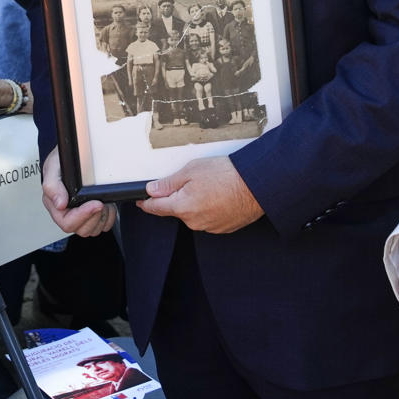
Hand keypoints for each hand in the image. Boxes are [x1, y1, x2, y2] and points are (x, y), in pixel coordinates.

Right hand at [42, 148, 114, 237]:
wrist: (73, 154)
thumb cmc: (60, 162)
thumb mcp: (53, 167)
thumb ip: (52, 186)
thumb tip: (60, 204)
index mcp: (54, 206)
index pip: (67, 223)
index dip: (83, 216)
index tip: (95, 203)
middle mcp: (67, 213)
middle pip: (82, 229)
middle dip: (94, 216)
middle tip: (100, 201)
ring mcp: (81, 215)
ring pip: (94, 230)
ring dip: (102, 216)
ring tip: (103, 201)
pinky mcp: (93, 215)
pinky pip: (104, 226)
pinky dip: (109, 217)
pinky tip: (106, 204)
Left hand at [137, 155, 261, 232]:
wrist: (257, 185)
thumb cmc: (226, 175)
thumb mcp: (191, 171)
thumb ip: (169, 183)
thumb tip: (151, 190)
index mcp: (182, 207)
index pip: (156, 208)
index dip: (146, 203)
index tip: (141, 200)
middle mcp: (194, 222)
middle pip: (177, 210)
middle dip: (179, 197)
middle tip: (193, 181)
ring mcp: (210, 227)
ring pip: (193, 215)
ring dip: (196, 203)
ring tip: (212, 187)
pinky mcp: (223, 228)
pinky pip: (209, 218)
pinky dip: (210, 208)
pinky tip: (220, 196)